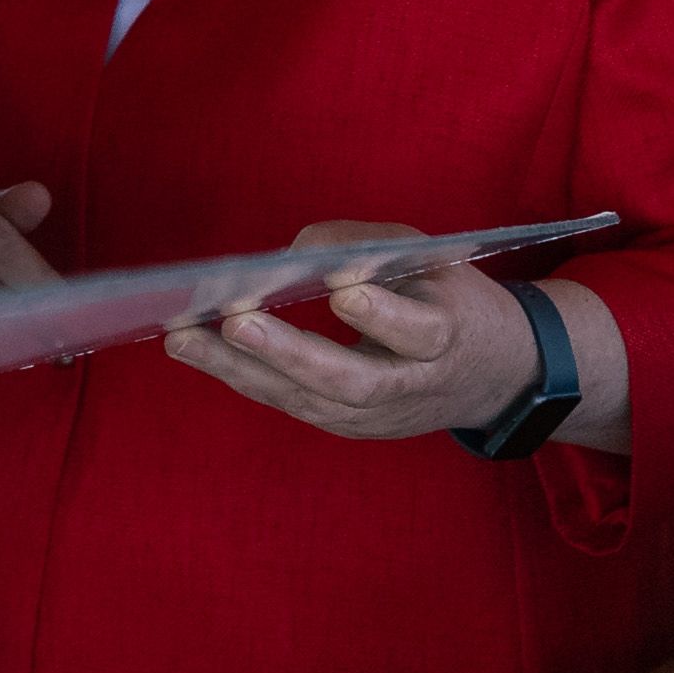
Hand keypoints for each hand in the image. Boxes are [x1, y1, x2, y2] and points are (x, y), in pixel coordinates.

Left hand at [161, 224, 542, 441]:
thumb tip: (293, 252)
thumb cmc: (447, 297)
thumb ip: (367, 246)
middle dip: (290, 353)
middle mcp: (411, 385)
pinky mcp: (347, 426)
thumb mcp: (427, 256)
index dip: (381, 314)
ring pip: (307, 400)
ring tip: (183, 338)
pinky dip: (243, 376)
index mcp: (448, 335)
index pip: (418, 331)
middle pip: (350, 381)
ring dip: (240, 370)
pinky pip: (290, 401)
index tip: (341, 289)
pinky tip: (197, 350)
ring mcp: (376, 417)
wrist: (490, 375)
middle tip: (235, 322)